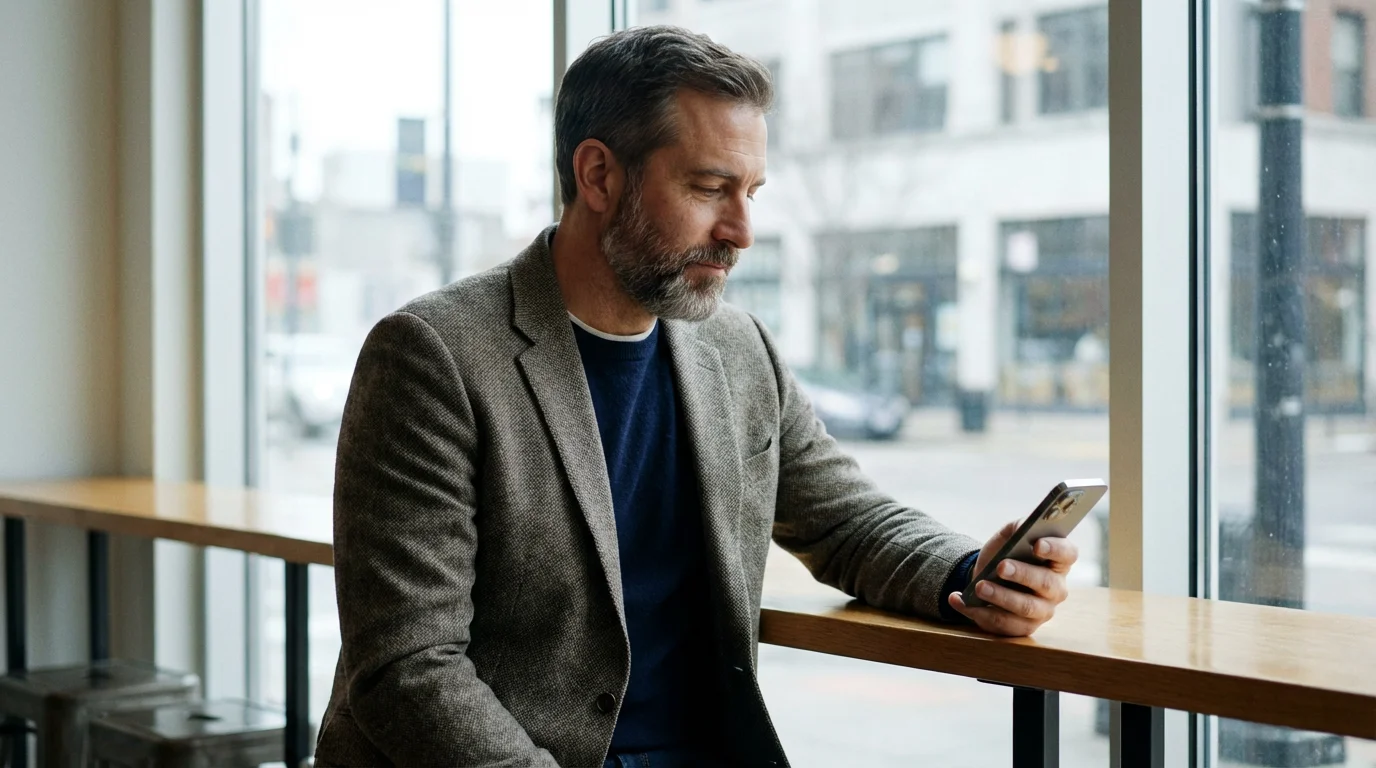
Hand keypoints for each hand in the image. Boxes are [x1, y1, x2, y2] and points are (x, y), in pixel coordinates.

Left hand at [947, 519, 1077, 636]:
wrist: (987, 576)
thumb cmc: (1006, 553)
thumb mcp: (1009, 535)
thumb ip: (1018, 527)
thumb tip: (1023, 526)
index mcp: (1058, 561)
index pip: (1067, 554)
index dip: (1055, 549)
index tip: (1037, 544)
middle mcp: (1056, 589)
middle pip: (1046, 583)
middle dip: (1022, 574)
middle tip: (1001, 567)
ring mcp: (1042, 611)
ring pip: (1025, 608)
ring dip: (1000, 597)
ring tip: (979, 587)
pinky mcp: (1022, 628)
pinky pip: (1002, 624)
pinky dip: (977, 612)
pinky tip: (959, 600)